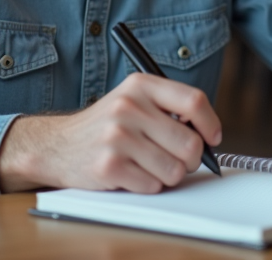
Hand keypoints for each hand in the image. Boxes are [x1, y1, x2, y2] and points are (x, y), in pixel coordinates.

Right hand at [0, 73, 221, 193]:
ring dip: (167, 175)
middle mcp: (128, 106)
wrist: (58, 145)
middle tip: (177, 159)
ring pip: (174, 170)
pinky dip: (147, 185)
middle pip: (190, 143)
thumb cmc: (106, 125)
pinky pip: (152, 185)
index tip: (213, 137)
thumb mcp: (134, 100)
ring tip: (149, 165)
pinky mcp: (109, 166)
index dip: (210, 123)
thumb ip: (168, 108)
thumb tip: (208, 135)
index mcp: (140, 85)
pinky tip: (131, 173)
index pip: (193, 101)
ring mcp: (117, 136)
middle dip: (190, 159)